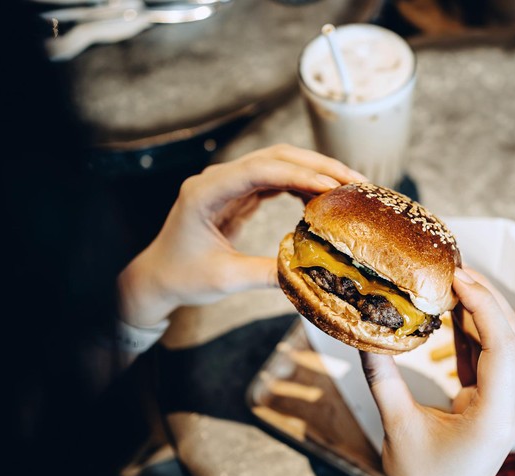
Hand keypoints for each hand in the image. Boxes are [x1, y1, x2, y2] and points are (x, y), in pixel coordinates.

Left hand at [118, 144, 364, 326]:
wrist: (159, 276)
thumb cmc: (183, 276)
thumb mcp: (226, 279)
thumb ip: (267, 274)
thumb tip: (311, 275)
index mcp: (205, 192)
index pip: (258, 171)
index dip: (299, 174)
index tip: (332, 186)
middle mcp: (217, 179)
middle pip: (275, 157)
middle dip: (317, 166)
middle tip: (355, 182)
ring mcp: (228, 183)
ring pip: (279, 163)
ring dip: (314, 171)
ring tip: (348, 188)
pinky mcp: (238, 193)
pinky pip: (276, 180)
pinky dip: (302, 185)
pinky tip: (323, 199)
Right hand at [364, 268, 514, 475]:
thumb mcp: (397, 427)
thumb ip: (382, 379)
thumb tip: (363, 336)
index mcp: (496, 414)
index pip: (501, 344)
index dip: (483, 304)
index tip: (458, 276)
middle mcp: (511, 408)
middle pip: (511, 338)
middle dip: (487, 299)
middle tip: (456, 269)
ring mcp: (507, 408)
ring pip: (505, 346)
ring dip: (483, 312)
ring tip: (456, 282)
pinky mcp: (494, 408)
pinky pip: (491, 361)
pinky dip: (475, 334)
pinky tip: (456, 312)